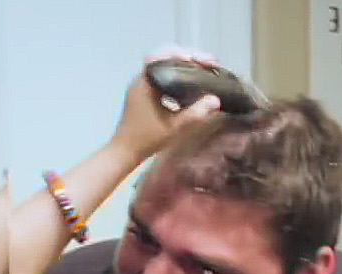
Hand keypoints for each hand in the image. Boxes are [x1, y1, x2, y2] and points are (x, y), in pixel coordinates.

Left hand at [108, 45, 222, 162]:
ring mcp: (142, 84)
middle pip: (164, 55)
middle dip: (187, 56)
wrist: (125, 150)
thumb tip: (216, 100)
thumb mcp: (174, 127)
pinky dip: (177, 74)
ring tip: (203, 69)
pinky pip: (162, 75)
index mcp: (145, 82)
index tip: (201, 61)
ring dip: (183, 64)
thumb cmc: (147, 139)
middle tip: (208, 63)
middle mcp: (141, 78)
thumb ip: (195, 114)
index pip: (162, 55)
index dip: (183, 54)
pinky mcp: (144, 92)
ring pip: (164, 64)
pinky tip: (190, 83)